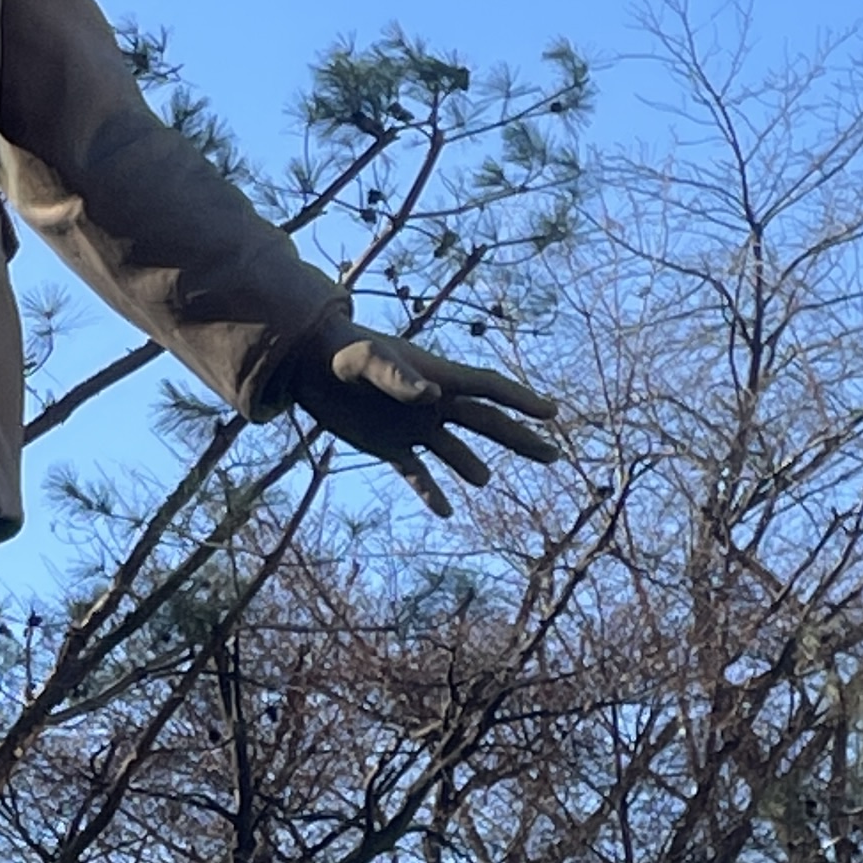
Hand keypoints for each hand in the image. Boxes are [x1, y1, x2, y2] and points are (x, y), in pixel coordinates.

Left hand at [278, 313, 562, 518]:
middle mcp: (433, 404)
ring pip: (454, 451)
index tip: (552, 412)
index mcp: (437, 378)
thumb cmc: (340, 352)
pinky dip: (431, 491)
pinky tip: (445, 510)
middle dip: (519, 437)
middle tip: (553, 454)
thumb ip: (397, 376)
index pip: (488, 389)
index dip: (521, 399)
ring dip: (472, 465)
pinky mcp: (389, 445)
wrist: (308, 361)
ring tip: (485, 480)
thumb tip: (432, 397)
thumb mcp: (365, 360)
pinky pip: (417, 472)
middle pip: (485, 423)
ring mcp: (414, 426)